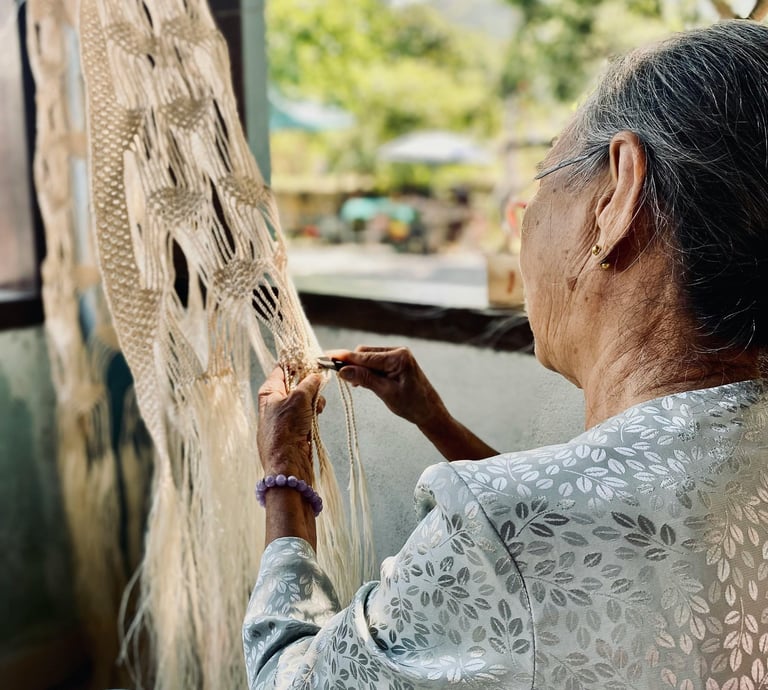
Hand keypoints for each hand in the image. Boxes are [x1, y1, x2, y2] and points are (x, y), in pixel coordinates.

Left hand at [257, 367, 323, 476]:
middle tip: (317, 386)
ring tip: (316, 408)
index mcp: (269, 391)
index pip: (282, 368)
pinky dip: (314, 412)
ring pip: (305, 398)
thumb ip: (308, 383)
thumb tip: (315, 375)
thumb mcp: (299, 398)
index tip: (312, 360)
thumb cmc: (286, 430)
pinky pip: (308, 413)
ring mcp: (286, 416)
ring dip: (314, 400)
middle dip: (310, 385)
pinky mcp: (296, 428)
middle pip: (296, 383)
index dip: (297, 363)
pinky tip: (317, 417)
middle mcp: (275, 402)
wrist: (287, 463)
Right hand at [328, 346, 448, 429]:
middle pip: (364, 353)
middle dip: (351, 364)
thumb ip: (364, 379)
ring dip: (359, 368)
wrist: (429, 411)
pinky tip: (363, 382)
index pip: (365, 356)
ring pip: (368, 356)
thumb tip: (342, 371)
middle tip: (340, 378)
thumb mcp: (386, 393)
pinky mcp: (396, 361)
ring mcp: (397, 355)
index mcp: (398, 358)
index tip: (327, 357)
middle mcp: (398, 352)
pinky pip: (375, 361)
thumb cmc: (412, 405)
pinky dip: (366, 370)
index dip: (344, 358)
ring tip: (356, 385)